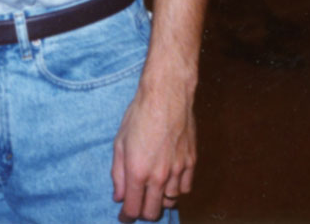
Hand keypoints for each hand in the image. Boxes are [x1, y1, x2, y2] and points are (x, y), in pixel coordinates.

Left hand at [112, 81, 195, 221]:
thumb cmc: (139, 115)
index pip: (133, 209)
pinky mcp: (191, 163)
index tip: (124, 217)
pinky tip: (168, 181)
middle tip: (137, 204)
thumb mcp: (119, 142)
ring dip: (160, 200)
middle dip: (143, 212)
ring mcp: (178, 171)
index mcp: (138, 172)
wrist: (166, 97)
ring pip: (171, 202)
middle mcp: (159, 176)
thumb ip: (118, 173)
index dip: (126, 217)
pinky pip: (185, 189)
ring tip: (152, 189)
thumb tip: (118, 196)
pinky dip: (176, 190)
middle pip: (153, 211)